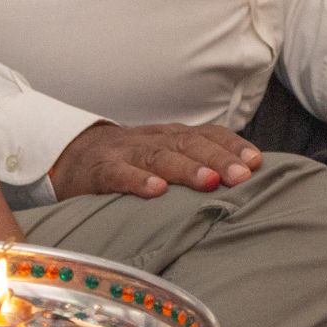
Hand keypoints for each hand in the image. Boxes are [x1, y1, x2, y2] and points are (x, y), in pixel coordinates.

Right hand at [48, 122, 261, 200]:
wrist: (69, 157)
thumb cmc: (128, 162)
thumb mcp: (162, 156)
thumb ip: (195, 163)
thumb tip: (245, 182)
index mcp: (169, 136)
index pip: (206, 134)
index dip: (231, 145)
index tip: (257, 162)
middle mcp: (151, 140)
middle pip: (188, 143)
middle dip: (218, 158)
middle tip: (242, 176)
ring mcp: (124, 154)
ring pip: (158, 156)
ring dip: (186, 168)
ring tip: (209, 182)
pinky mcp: (98, 171)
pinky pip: (118, 174)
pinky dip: (137, 181)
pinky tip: (155, 192)